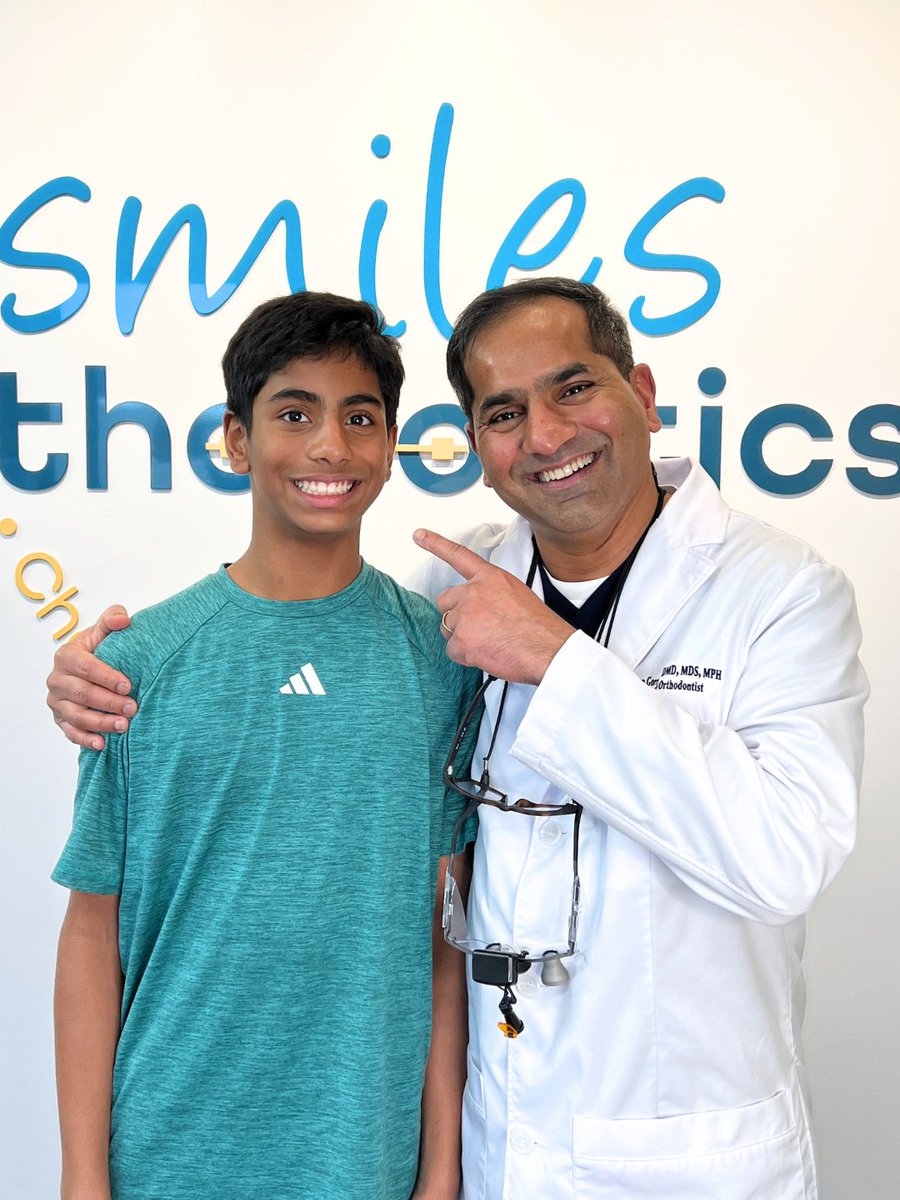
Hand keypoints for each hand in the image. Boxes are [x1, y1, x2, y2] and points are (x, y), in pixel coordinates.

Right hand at [46, 606, 134, 749]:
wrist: (85, 669)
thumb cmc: (97, 650)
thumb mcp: (102, 633)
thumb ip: (111, 620)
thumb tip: (123, 618)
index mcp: (66, 656)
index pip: (85, 667)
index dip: (106, 677)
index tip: (128, 685)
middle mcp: (57, 680)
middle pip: (82, 694)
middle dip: (108, 702)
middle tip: (132, 708)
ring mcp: (57, 701)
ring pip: (77, 715)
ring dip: (100, 723)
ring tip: (123, 726)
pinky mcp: (60, 719)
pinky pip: (70, 732)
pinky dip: (85, 739)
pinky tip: (102, 744)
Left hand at [413, 528, 574, 683]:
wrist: (548, 650)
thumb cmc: (538, 627)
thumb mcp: (516, 595)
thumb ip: (491, 594)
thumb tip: (480, 608)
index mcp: (490, 578)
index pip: (458, 556)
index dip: (435, 544)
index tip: (418, 535)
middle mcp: (474, 592)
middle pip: (444, 602)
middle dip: (456, 615)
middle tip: (479, 627)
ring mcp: (465, 615)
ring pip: (448, 628)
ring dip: (463, 638)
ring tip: (490, 642)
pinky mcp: (462, 639)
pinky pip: (452, 650)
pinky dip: (465, 656)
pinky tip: (486, 654)